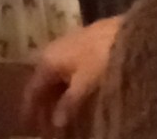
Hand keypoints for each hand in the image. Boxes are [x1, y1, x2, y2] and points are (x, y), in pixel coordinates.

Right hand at [22, 16, 121, 136]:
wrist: (130, 32)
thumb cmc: (101, 58)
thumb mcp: (84, 85)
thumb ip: (68, 104)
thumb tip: (55, 122)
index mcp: (49, 59)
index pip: (33, 88)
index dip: (29, 108)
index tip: (27, 125)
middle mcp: (54, 48)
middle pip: (43, 80)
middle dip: (43, 103)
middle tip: (44, 124)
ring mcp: (70, 44)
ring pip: (57, 74)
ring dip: (56, 94)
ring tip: (60, 113)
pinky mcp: (85, 43)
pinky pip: (68, 68)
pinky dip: (67, 84)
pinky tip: (75, 94)